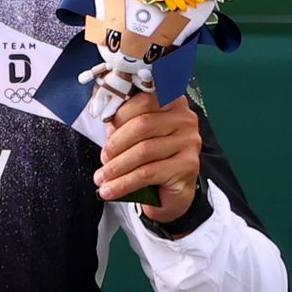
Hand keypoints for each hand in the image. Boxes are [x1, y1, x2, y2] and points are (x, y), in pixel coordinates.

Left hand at [93, 91, 200, 222]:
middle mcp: (184, 119)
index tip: (102, 124)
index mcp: (171, 102)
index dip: (119, 114)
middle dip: (116, 143)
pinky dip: (124, 183)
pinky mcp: (187, 167)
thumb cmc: (149, 157)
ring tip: (102, 177)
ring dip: (116, 166)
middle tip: (103, 158)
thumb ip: (121, 120)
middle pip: (142, 125)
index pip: (143, 100)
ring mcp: (189, 142)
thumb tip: (102, 114)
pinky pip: (148, 173)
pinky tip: (110, 190)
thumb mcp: (132, 133)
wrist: (168, 192)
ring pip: (143, 151)